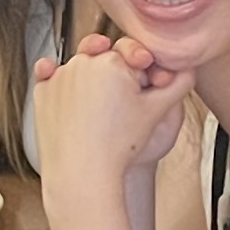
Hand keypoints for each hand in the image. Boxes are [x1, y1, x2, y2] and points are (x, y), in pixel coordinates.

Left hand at [34, 34, 197, 186]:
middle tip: (119, 105)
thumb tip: (187, 69)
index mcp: (113, 62)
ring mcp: (59, 76)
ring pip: (80, 70)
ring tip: (97, 114)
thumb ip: (179, 83)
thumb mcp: (157, 111)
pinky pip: (54, 81)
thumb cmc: (118, 146)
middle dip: (114, 76)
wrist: (82, 174)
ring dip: (89, 83)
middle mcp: (83, 62)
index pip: (131, 55)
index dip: (140, 73)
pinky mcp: (42, 91)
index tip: (141, 88)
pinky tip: (75, 106)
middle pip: (104, 60)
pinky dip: (64, 90)